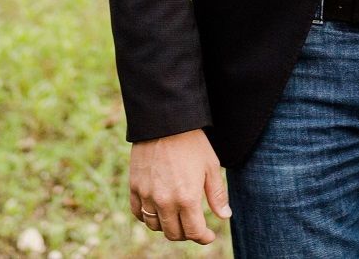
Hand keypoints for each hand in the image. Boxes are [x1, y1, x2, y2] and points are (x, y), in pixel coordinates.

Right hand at [129, 129, 230, 243]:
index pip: (194, 233)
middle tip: (193, 226)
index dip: (204, 237)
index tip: (208, 235)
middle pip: (174, 233)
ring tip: (175, 218)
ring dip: (166, 226)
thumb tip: (224, 216)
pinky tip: (156, 211)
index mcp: (187, 198)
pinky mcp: (134, 186)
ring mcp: (147, 195)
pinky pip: (138, 213)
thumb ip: (217, 194)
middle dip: (186, 234)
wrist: (164, 121)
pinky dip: (147, 217)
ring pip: (155, 226)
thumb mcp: (211, 166)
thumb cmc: (191, 142)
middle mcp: (165, 201)